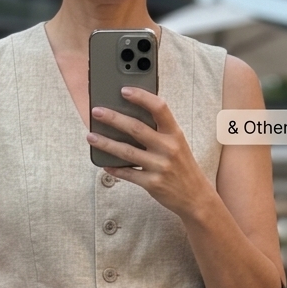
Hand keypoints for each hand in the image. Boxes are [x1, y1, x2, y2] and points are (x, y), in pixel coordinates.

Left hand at [87, 89, 215, 218]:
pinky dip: (115, 169)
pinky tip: (104, 164)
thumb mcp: (178, 144)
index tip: (124, 90)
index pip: (159, 108)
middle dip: (113, 118)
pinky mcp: (152, 184)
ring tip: (91, 136)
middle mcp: (168, 148)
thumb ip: (160, 131)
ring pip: (127, 151)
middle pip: (136, 128)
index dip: (141, 97)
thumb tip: (131, 117)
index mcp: (175, 134)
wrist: (195, 197)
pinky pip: (128, 174)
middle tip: (96, 111)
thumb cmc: (183, 167)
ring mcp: (160, 167)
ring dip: (106, 143)